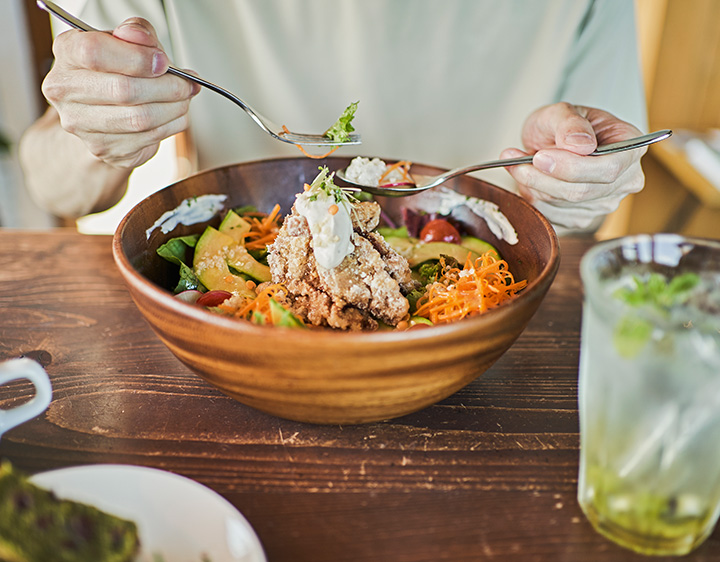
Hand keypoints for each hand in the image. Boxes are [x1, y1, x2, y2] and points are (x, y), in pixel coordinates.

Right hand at [42, 17, 198, 169]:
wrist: (103, 112)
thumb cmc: (115, 71)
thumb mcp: (126, 42)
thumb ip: (136, 32)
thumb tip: (141, 36)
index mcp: (67, 52)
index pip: (95, 52)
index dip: (137, 58)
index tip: (163, 62)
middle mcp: (65, 90)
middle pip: (123, 90)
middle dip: (166, 87)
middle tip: (186, 84)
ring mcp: (80, 124)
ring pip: (139, 118)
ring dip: (173, 108)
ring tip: (184, 98)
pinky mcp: (104, 148)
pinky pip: (147, 138)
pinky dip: (171, 125)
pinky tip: (175, 115)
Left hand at [500, 103, 645, 230]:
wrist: (548, 144)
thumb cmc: (560, 126)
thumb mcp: (561, 112)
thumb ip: (570, 124)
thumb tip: (579, 144)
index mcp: (631, 147)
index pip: (608, 169)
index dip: (571, 167)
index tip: (540, 157)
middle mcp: (625, 180)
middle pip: (582, 191)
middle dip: (543, 178)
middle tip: (515, 161)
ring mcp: (605, 203)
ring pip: (563, 204)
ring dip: (532, 186)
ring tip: (516, 164)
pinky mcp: (582, 218)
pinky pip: (552, 215)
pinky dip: (533, 197)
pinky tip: (527, 180)